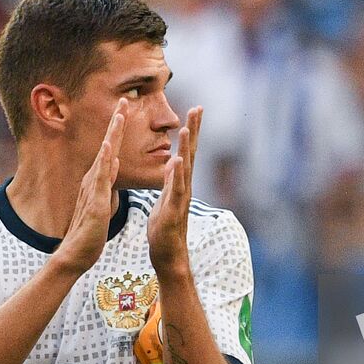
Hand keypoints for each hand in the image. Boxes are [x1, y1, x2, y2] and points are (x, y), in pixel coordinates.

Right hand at [53, 100, 124, 274]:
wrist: (77, 252)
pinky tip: (110, 148)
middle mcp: (94, 178)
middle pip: (108, 145)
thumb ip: (108, 179)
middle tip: (123, 99)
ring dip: (112, 135)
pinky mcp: (95, 201)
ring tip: (119, 115)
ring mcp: (93, 188)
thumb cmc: (91, 228)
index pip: (111, 148)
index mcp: (99, 178)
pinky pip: (100, 178)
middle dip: (116, 122)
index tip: (125, 108)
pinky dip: (105, 161)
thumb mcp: (104, 197)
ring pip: (104, 156)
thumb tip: (115, 162)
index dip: (118, 129)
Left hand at [148, 107, 200, 273]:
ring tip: (186, 128)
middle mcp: (185, 187)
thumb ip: (170, 182)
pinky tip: (177, 160)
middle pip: (191, 153)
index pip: (186, 151)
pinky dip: (177, 175)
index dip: (191, 131)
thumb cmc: (165, 229)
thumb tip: (172, 162)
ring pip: (185, 168)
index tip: (193, 110)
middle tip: (198, 108)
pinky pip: (176, 190)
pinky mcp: (174, 211)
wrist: (167, 255)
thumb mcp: (165, 200)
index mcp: (180, 182)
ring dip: (186, 148)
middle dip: (194, 130)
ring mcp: (181, 198)